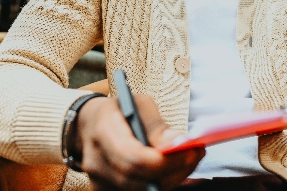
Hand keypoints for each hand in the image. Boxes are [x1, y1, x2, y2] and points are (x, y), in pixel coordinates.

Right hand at [74, 94, 204, 189]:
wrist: (89, 125)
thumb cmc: (118, 111)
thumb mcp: (138, 103)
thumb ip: (157, 125)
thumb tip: (179, 143)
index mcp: (103, 132)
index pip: (135, 159)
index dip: (166, 161)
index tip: (191, 150)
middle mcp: (97, 162)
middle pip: (140, 181)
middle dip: (175, 170)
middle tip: (197, 154)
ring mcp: (99, 181)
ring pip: (143, 190)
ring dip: (172, 178)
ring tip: (188, 158)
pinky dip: (161, 182)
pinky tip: (173, 168)